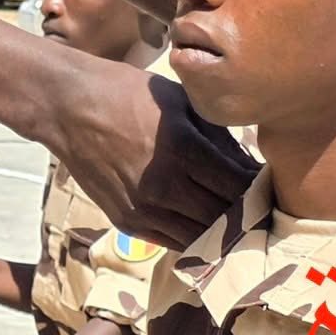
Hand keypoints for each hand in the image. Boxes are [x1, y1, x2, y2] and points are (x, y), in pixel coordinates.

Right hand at [50, 61, 254, 246]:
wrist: (65, 107)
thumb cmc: (124, 93)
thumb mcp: (179, 100)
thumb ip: (216, 135)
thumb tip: (248, 164)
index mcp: (183, 149)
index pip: (240, 186)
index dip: (261, 190)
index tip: (269, 186)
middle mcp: (164, 186)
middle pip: (225, 217)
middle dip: (247, 213)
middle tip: (260, 206)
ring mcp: (144, 209)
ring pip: (202, 237)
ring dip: (223, 231)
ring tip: (236, 219)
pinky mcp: (128, 221)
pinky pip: (175, 241)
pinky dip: (195, 237)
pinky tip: (204, 223)